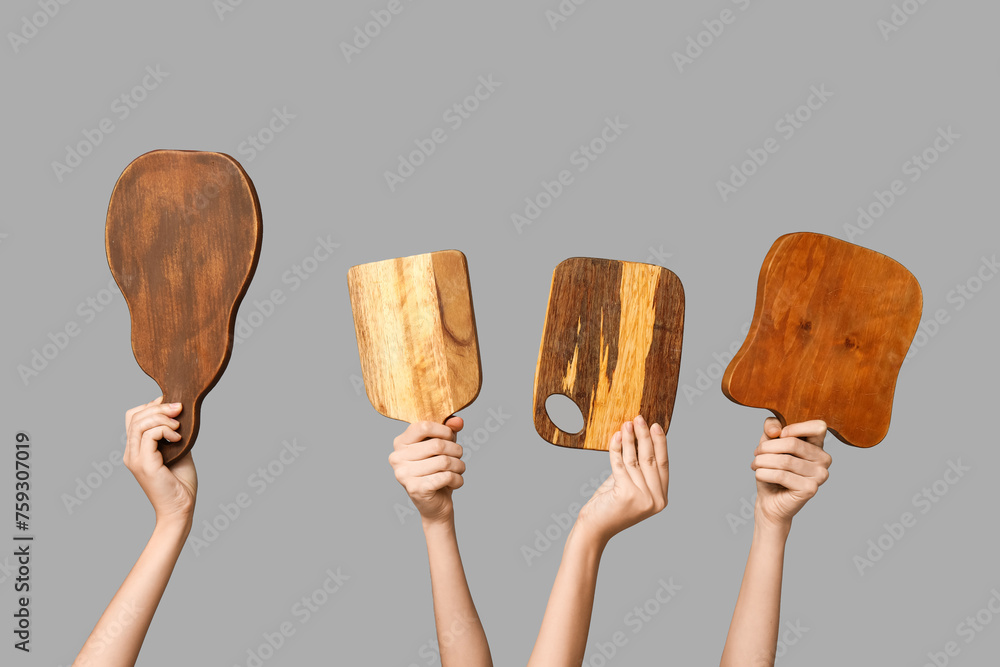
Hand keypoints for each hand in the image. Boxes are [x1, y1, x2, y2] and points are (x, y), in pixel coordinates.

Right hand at [123, 397, 197, 526]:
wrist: (180, 509)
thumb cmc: (180, 483)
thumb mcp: (179, 450)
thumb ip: (174, 433)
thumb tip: (180, 413)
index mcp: (136, 449)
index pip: (133, 417)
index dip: (151, 406)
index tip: (173, 406)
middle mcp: (131, 453)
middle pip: (135, 416)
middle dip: (159, 407)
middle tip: (179, 409)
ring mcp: (135, 459)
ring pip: (140, 423)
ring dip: (162, 418)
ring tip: (179, 426)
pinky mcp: (144, 464)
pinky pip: (149, 435)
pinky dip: (165, 430)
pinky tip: (178, 439)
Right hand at [389, 418, 465, 525]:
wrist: (434, 504)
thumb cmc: (437, 470)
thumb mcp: (443, 446)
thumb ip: (449, 430)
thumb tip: (458, 421)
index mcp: (400, 442)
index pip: (424, 426)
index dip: (444, 430)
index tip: (450, 438)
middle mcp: (397, 457)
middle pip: (437, 444)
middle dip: (456, 450)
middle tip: (459, 457)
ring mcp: (403, 474)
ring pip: (444, 462)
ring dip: (459, 465)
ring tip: (459, 469)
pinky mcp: (415, 489)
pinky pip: (445, 477)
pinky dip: (457, 479)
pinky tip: (456, 482)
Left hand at [575, 415, 668, 546]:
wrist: (594, 528)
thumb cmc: (610, 505)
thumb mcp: (629, 485)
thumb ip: (637, 468)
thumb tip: (638, 437)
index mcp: (661, 498)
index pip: (664, 464)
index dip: (660, 443)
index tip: (656, 426)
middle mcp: (656, 500)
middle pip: (651, 459)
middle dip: (644, 436)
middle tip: (639, 418)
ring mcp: (643, 498)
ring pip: (635, 460)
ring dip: (630, 438)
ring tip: (626, 423)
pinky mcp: (626, 494)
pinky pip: (621, 464)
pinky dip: (617, 448)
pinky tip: (615, 436)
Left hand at [751, 418, 830, 531]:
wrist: (769, 500)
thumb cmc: (772, 469)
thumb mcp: (769, 442)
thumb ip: (772, 427)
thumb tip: (775, 430)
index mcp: (818, 446)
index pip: (818, 427)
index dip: (796, 428)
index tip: (779, 435)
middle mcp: (824, 460)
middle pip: (792, 443)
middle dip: (767, 447)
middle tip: (756, 454)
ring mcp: (820, 475)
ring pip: (785, 460)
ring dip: (762, 461)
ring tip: (755, 464)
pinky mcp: (810, 489)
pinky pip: (781, 475)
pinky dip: (764, 473)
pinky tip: (759, 474)